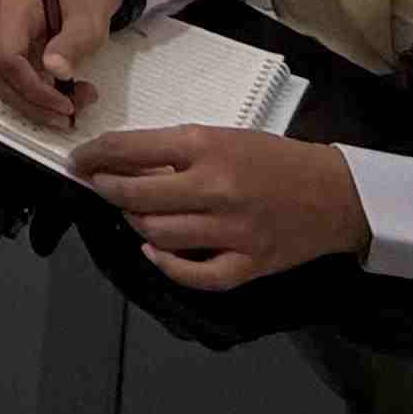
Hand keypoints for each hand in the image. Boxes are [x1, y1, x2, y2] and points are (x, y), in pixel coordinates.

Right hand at [0, 0, 128, 125]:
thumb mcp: (89, 20)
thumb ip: (73, 43)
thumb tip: (55, 69)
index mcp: (8, 8)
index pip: (6, 58)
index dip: (33, 89)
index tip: (66, 105)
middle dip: (28, 103)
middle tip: (65, 115)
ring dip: (29, 103)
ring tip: (68, 105)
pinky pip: (2, 79)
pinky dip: (28, 96)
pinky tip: (56, 97)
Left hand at [73, 125, 371, 289]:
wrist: (335, 192)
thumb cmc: (274, 158)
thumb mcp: (224, 137)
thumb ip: (179, 152)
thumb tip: (124, 164)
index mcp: (207, 146)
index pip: (131, 149)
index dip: (95, 156)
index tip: (78, 161)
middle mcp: (216, 188)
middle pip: (136, 197)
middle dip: (107, 191)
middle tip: (99, 187)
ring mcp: (233, 230)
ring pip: (159, 235)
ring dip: (134, 224)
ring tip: (131, 213)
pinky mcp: (249, 264)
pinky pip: (196, 275)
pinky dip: (168, 266)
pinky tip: (154, 251)